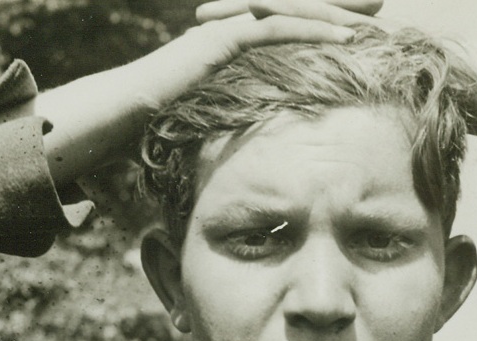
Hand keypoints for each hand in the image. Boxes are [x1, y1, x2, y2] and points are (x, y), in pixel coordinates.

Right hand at [36, 0, 381, 184]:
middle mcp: (220, 39)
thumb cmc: (131, 143)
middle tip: (378, 11)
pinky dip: (309, 29)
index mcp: (220, 59)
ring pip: (285, 12)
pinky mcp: (211, 41)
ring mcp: (215, 35)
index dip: (316, 33)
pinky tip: (345, 38)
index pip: (278, 36)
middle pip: (289, 14)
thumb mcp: (192, 142)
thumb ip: (213, 147)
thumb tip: (225, 186)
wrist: (98, 129)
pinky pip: (270, 28)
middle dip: (334, 9)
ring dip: (331, 13)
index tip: (357, 41)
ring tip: (372, 17)